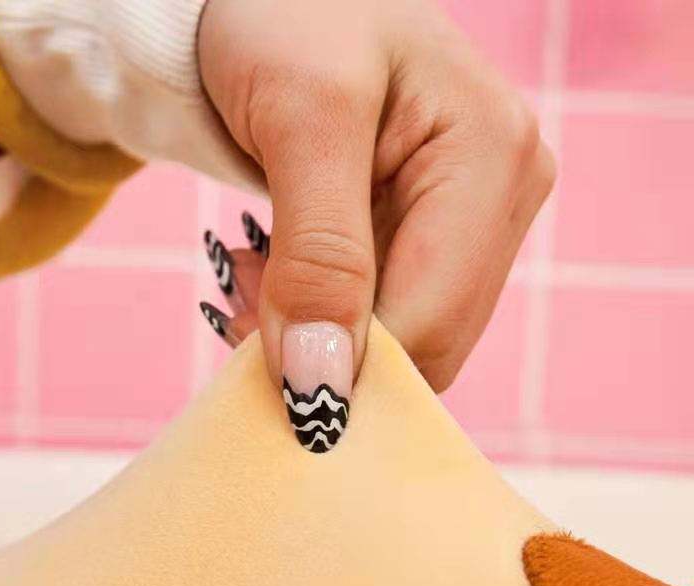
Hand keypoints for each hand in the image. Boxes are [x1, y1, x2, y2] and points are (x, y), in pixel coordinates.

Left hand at [198, 0, 554, 451]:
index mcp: (495, 157)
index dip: (346, 368)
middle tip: (242, 309)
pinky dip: (321, 312)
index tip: (255, 361)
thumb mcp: (300, 120)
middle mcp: (506, 191)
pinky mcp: (440, 231)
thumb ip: (319, 256)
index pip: (431, 323)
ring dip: (317, 331)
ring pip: (404, 337)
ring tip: (253, 272)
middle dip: (328, 348)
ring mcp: (477, 215)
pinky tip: (276, 268)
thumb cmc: (287, 16)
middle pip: (427, 340)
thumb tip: (320, 386)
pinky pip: (386, 311)